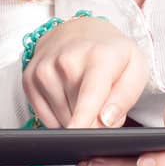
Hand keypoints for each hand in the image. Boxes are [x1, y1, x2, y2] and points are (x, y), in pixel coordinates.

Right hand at [22, 15, 148, 129]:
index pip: (90, 94)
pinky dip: (58, 116)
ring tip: (83, 95)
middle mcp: (66, 61)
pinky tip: (67, 97)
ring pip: (61, 119)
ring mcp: (44, 70)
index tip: (77, 134)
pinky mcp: (29, 79)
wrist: (78, 32)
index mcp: (99, 57)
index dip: (84, 118)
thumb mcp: (135, 69)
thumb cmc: (111, 54)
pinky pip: (44, 118)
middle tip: (101, 101)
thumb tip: (106, 121)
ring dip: (75, 118)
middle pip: (77, 115)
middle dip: (92, 121)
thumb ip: (125, 98)